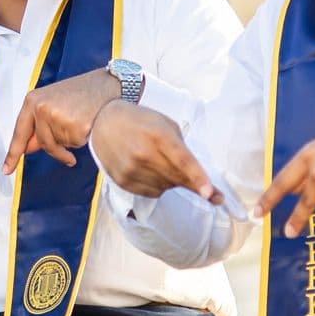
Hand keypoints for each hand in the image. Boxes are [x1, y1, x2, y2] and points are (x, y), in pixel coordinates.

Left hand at [3, 68, 124, 172]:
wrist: (107, 85)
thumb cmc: (82, 93)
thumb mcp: (53, 103)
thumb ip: (39, 124)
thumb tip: (27, 148)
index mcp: (32, 100)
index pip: (20, 132)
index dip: (13, 153)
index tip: (7, 169)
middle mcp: (41, 108)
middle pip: (43, 143)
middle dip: (56, 151)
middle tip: (69, 158)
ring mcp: (56, 117)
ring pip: (58, 146)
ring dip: (70, 143)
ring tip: (82, 127)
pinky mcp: (74, 127)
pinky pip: (74, 145)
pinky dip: (82, 140)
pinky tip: (88, 125)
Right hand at [87, 101, 217, 200]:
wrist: (104, 123)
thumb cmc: (141, 121)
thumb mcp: (165, 124)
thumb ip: (181, 148)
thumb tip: (194, 177)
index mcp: (159, 135)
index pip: (183, 161)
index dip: (198, 178)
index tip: (210, 194)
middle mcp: (144, 154)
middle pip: (177, 178)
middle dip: (193, 183)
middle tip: (207, 188)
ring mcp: (131, 170)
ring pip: (166, 188)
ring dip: (171, 181)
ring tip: (158, 162)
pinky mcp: (123, 181)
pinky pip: (152, 193)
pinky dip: (157, 186)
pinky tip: (149, 170)